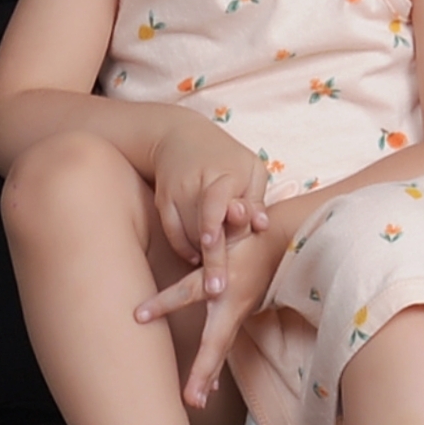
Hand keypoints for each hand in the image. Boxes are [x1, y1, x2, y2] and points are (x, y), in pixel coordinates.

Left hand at [141, 207, 291, 408]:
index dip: (165, 302)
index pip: (190, 292)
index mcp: (227, 280)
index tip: (138, 315)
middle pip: (215, 343)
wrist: (284, 244)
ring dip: (208, 379)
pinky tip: (206, 391)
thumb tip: (234, 205)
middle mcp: (232, 304)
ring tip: (195, 402)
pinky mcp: (236, 320)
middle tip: (191, 398)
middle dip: (203, 371)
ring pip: (220, 352)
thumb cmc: (254, 232)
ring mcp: (237, 315)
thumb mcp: (241, 225)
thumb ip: (233, 220)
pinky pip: (223, 350)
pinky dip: (214, 371)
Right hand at [151, 135, 270, 281]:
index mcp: (222, 174)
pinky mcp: (162, 202)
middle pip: (202, 227)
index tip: (213, 243)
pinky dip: (184, 249)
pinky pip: (172, 233)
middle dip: (211, 259)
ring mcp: (176, 194)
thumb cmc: (227, 156)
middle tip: (216, 289)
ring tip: (215, 279)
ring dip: (201, 257)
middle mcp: (195, 184)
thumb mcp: (251, 168)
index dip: (213, 222)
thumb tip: (261, 226)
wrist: (179, 136)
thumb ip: (256, 199)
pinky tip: (197, 259)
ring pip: (187, 234)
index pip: (216, 201)